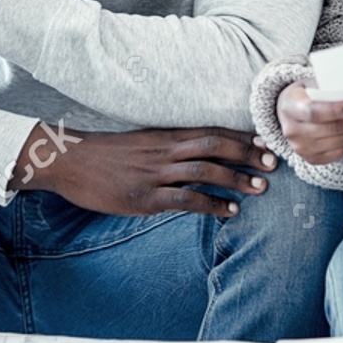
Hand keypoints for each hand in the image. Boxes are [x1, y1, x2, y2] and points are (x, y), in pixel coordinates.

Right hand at [13, 124, 276, 217]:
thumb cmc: (107, 154)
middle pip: (214, 145)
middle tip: (273, 163)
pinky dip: (212, 205)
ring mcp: (155, 173)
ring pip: (205, 171)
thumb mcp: (141, 142)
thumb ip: (169, 146)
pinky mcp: (145, 197)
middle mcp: (164, 150)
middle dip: (246, 154)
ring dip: (236, 179)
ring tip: (260, 188)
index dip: (240, 136)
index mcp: (164, 135)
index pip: (210, 131)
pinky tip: (229, 211)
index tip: (265, 141)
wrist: (69, 161)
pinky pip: (186, 200)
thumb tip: (198, 154)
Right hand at [277, 80, 342, 164]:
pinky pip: (342, 152)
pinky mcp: (312, 159)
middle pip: (333, 129)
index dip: (338, 111)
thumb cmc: (305, 94)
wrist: (287, 111)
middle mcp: (293, 131)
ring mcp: (302, 148)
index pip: (315, 112)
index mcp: (291, 107)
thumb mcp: (311, 84)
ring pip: (341, 143)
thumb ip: (330, 87)